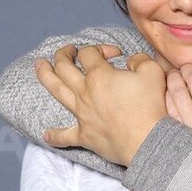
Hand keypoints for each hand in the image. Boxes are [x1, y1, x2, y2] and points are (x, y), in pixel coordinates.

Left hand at [36, 45, 166, 165]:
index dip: (100, 48)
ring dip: (45, 75)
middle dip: (63, 54)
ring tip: (39, 65)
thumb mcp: (152, 72)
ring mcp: (81, 114)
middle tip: (67, 51)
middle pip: (64, 66)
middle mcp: (85, 92)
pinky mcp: (84, 135)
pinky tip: (46, 135)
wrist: (147, 142)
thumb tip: (131, 60)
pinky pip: (64, 136)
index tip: (114, 54)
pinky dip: (54, 136)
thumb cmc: (150, 107)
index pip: (89, 53)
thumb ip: (140, 59)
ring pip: (56, 91)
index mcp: (99, 75)